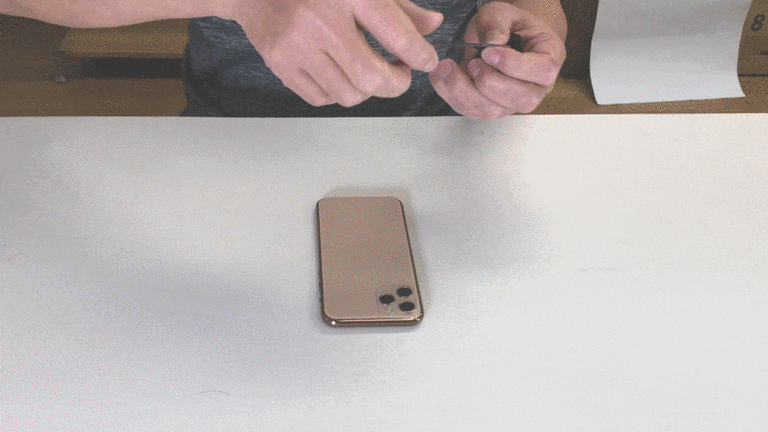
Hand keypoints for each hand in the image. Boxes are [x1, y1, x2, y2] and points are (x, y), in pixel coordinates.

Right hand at [227, 0, 442, 106]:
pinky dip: (338, 92)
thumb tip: (432, 26)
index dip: (420, 55)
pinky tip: (340, 73)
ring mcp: (298, 46)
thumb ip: (400, 6)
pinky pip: (322, 98)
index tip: (426, 61)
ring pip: (349, 94)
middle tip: (400, 74)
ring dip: (368, 90)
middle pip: (372, 77)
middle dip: (396, 83)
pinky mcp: (281, 64)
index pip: (398, 35)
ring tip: (369, 72)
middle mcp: (322, 21)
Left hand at [429, 1, 565, 118]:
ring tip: (448, 68)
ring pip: (492, 110)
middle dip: (490, 82)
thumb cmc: (510, 27)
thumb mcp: (504, 13)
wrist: (502, 39)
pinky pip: (472, 111)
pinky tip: (443, 77)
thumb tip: (494, 41)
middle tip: (472, 62)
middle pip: (520, 99)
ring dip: (465, 91)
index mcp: (549, 59)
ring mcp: (513, 103)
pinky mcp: (491, 109)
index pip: (542, 72)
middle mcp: (536, 88)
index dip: (514, 66)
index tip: (489, 52)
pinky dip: (453, 95)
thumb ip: (498, 23)